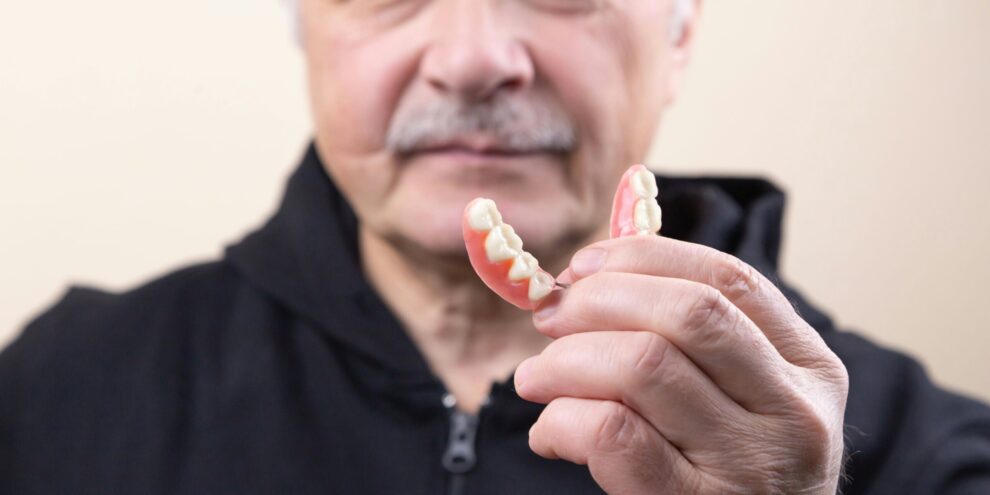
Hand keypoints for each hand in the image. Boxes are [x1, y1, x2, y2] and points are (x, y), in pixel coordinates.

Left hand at [513, 235, 848, 493]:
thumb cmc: (730, 473)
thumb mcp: (743, 400)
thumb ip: (691, 339)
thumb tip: (588, 275)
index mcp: (808, 366)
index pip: (727, 278)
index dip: (642, 258)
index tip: (582, 267)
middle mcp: (794, 412)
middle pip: (687, 312)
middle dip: (598, 300)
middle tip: (550, 318)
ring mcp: (750, 465)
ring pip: (642, 365)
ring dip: (564, 360)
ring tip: (536, 378)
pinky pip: (612, 434)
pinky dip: (561, 420)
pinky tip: (549, 434)